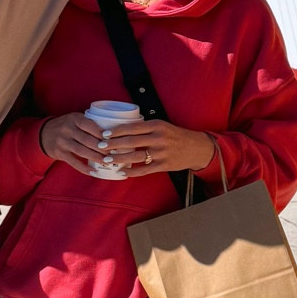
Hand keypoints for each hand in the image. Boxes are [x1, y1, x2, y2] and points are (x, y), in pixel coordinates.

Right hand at [38, 112, 113, 176]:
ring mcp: (62, 142)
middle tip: (113, 153)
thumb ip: (88, 124)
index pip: (91, 126)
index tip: (114, 140)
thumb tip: (111, 134)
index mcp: (74, 118)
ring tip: (106, 162)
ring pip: (82, 151)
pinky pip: (74, 162)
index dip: (103, 134)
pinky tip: (93, 171)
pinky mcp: (59, 153)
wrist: (44, 134)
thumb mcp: (75, 119)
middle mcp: (67, 129)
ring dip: (96, 158)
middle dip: (102, 148)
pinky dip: (84, 168)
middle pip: (88, 140)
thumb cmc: (66, 126)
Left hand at [101, 118, 217, 177]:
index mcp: (157, 125)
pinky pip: (144, 169)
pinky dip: (131, 171)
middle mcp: (159, 138)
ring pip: (136, 156)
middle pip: (131, 141)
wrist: (196, 148)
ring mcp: (161, 153)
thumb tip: (122, 128)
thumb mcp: (163, 125)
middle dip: (113, 144)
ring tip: (107, 159)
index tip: (104, 134)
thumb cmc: (175, 135)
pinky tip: (122, 172)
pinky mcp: (164, 165)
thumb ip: (146, 127)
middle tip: (100, 146)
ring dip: (119, 158)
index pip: (132, 127)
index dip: (117, 131)